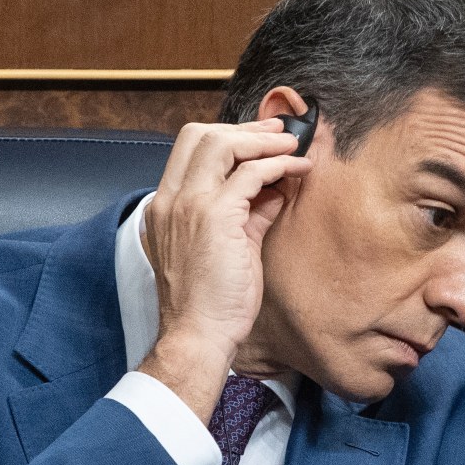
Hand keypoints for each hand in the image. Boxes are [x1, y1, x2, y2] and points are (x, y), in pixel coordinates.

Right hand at [139, 119, 312, 421]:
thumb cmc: (211, 303)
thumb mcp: (227, 250)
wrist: (198, 336)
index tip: (258, 140)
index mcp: (165, 206)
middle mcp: (171, 199)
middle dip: (245, 128)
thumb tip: (272, 191)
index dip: (226, 136)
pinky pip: (251, 173)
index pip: (188, 149)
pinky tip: (298, 171)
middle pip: (200, 134)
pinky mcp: (216, 216)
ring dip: (264, 140)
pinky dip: (278, 165)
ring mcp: (190, 205)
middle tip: (280, 133)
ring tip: (293, 147)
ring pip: (223, 143)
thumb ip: (246, 216)